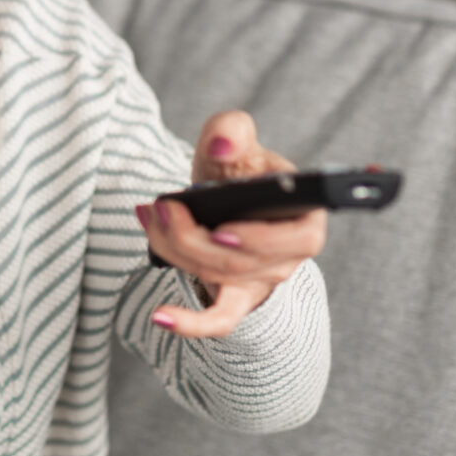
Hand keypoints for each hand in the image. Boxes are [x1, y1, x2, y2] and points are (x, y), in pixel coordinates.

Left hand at [135, 110, 326, 338]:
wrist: (223, 196)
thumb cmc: (236, 170)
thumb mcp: (236, 144)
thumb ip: (231, 131)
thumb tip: (223, 144)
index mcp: (305, 218)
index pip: (297, 240)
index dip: (258, 240)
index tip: (220, 229)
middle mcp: (288, 257)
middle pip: (240, 262)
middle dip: (192, 237)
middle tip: (162, 207)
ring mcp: (262, 281)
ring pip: (217, 277)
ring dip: (175, 250)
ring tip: (150, 217)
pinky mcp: (236, 298)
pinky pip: (218, 321)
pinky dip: (190, 323)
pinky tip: (160, 317)